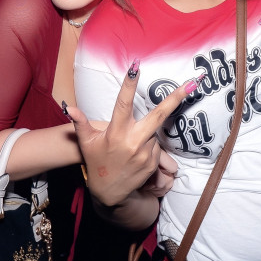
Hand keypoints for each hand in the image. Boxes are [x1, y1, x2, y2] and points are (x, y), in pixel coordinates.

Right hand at [66, 61, 190, 207]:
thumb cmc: (96, 162)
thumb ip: (80, 123)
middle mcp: (133, 141)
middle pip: (158, 115)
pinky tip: (137, 153)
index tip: (135, 66)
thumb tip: (69, 107)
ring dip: (147, 131)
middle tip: (191, 84)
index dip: (129, 84)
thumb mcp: (86, 142)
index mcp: (116, 132)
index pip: (123, 103)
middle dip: (175, 98)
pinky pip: (156, 146)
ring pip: (154, 132)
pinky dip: (149, 145)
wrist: (109, 193)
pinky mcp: (153, 163)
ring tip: (131, 144)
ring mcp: (145, 153)